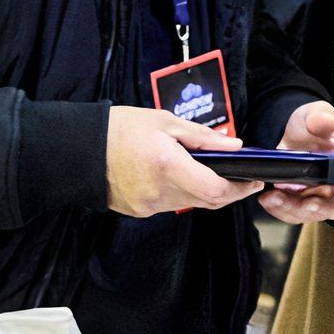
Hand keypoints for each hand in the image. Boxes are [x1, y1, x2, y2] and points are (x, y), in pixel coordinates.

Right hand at [104, 106, 261, 217]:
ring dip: (204, 191)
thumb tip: (235, 147)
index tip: (253, 181)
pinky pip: (171, 205)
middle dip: (228, 191)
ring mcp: (148, 205)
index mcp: (167, 164)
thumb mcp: (164, 122)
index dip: (239, 189)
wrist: (79, 149)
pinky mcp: (140, 211)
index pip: (215, 190)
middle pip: (207, 201)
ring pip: (190, 203)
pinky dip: (181, 192)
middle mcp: (159, 191)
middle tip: (241, 178)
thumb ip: (203, 137)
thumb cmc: (120, 129)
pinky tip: (178, 176)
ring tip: (207, 171)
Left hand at [258, 100, 333, 224]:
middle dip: (325, 209)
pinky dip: (280, 209)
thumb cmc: (314, 122)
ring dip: (295, 210)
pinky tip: (268, 198)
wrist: (291, 130)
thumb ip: (322, 117)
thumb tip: (325, 121)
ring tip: (275, 198)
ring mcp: (321, 197)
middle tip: (310, 203)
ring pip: (314, 215)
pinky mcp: (301, 202)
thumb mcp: (317, 113)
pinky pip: (293, 213)